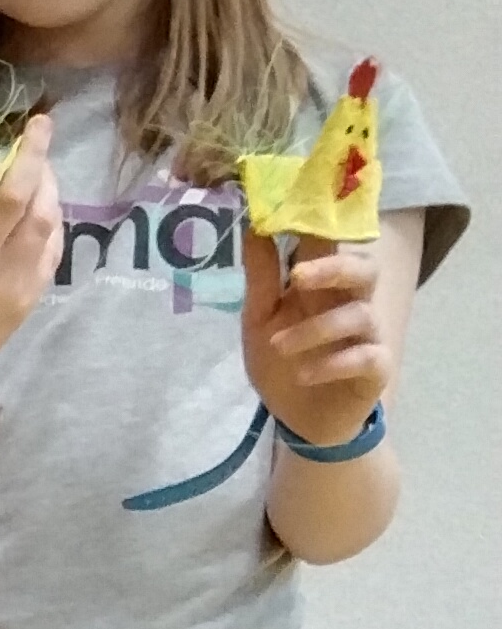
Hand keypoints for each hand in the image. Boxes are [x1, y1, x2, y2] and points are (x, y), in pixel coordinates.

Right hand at [0, 115, 61, 404]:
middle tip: (40, 123)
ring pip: (40, 218)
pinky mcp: (25, 298)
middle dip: (30, 151)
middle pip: (12, 193)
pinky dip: (51, 222)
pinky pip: (49, 249)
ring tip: (45, 163)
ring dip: (48, 183)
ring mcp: (4, 281)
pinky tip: (45, 206)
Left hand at [242, 227, 393, 450]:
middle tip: (298, 277)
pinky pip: (366, 358)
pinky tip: (304, 374)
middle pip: (364, 268)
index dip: (321, 224)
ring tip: (278, 347)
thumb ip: (261, 276)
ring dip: (316, 329)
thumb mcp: (259, 319)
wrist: (298, 420)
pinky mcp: (375, 368)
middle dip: (334, 268)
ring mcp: (368, 335)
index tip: (296, 208)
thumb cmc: (282, 362)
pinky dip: (334, 363)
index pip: (330, 243)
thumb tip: (253, 227)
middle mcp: (351, 302)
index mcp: (323, 285)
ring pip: (361, 314)